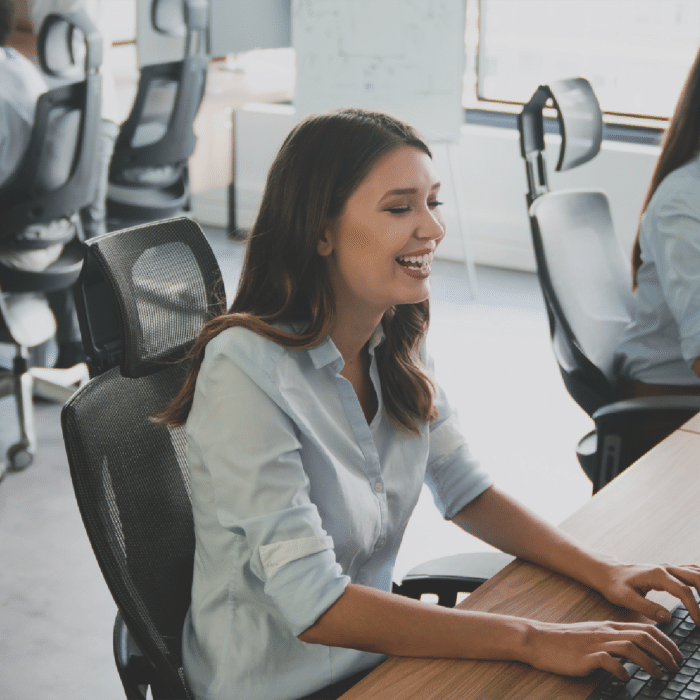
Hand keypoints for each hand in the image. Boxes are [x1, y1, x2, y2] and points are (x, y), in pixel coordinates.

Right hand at [524, 619, 682, 680]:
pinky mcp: (586, 657)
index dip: (667, 642)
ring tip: (660, 675)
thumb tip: (636, 650)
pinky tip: (626, 679)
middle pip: (644, 636)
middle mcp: (606, 633)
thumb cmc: (566, 641)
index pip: (645, 629)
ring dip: (651, 662)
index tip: (678, 655)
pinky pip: (609, 662)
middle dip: (665, 652)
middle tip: (676, 667)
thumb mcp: (594, 635)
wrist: (540, 640)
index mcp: (610, 627)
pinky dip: (622, 671)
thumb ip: (613, 640)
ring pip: (631, 647)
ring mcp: (596, 644)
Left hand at [593, 561, 699, 624]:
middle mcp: (665, 568)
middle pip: (696, 577)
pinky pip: (690, 573)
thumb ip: (646, 607)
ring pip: (695, 572)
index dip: (695, 609)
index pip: (684, 591)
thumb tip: (667, 617)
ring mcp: (668, 568)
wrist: (607, 572)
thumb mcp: (625, 598)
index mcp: (657, 575)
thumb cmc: (614, 585)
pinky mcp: (668, 572)